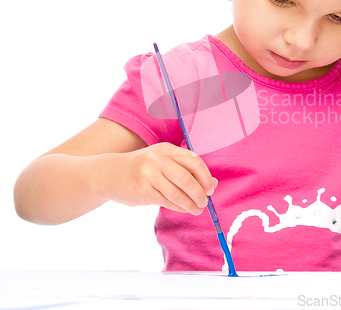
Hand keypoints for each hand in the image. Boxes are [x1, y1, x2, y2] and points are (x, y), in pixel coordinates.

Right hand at [99, 143, 217, 215]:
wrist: (110, 174)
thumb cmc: (143, 168)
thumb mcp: (163, 162)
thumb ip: (187, 169)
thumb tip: (213, 183)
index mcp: (166, 148)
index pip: (194, 161)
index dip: (205, 177)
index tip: (211, 188)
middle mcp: (158, 159)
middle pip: (188, 179)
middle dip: (200, 193)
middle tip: (205, 202)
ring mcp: (149, 175)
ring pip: (178, 193)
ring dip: (191, 204)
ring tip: (197, 209)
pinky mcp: (144, 191)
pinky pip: (167, 202)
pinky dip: (179, 207)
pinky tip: (184, 209)